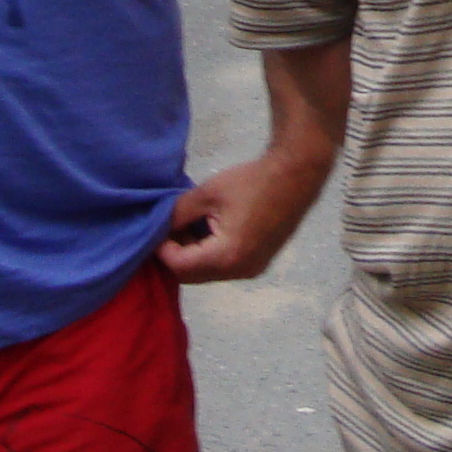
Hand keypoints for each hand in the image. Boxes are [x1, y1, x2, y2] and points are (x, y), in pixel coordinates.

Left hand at [162, 153, 317, 282]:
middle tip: (170, 228)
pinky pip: (224, 268)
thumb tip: (157, 227)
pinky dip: (211, 254)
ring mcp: (251, 270)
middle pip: (192, 276)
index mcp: (225, 256)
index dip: (161, 249)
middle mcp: (239, 272)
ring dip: (193, 255)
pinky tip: (210, 229)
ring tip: (190, 225)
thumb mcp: (206, 194)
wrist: (296, 176)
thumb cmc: (251, 181)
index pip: (179, 266)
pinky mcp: (258, 264)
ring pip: (207, 273)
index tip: (155, 229)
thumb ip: (177, 214)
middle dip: (176, 254)